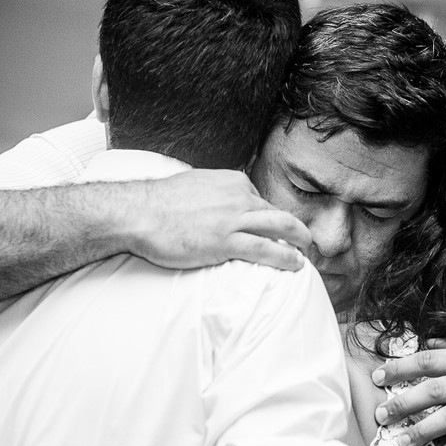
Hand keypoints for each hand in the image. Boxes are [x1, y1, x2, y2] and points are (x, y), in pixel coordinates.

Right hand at [131, 169, 311, 270]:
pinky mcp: (226, 241)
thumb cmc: (159, 203)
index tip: (275, 231)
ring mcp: (234, 218)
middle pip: (276, 211)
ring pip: (280, 226)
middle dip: (295, 227)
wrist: (139, 213)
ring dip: (299, 240)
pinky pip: (265, 249)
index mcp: (231, 181)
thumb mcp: (194, 185)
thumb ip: (213, 193)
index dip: (269, 218)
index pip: (259, 200)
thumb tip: (217, 203)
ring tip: (306, 252)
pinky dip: (285, 256)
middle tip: (304, 240)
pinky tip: (294, 264)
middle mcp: (238, 196)